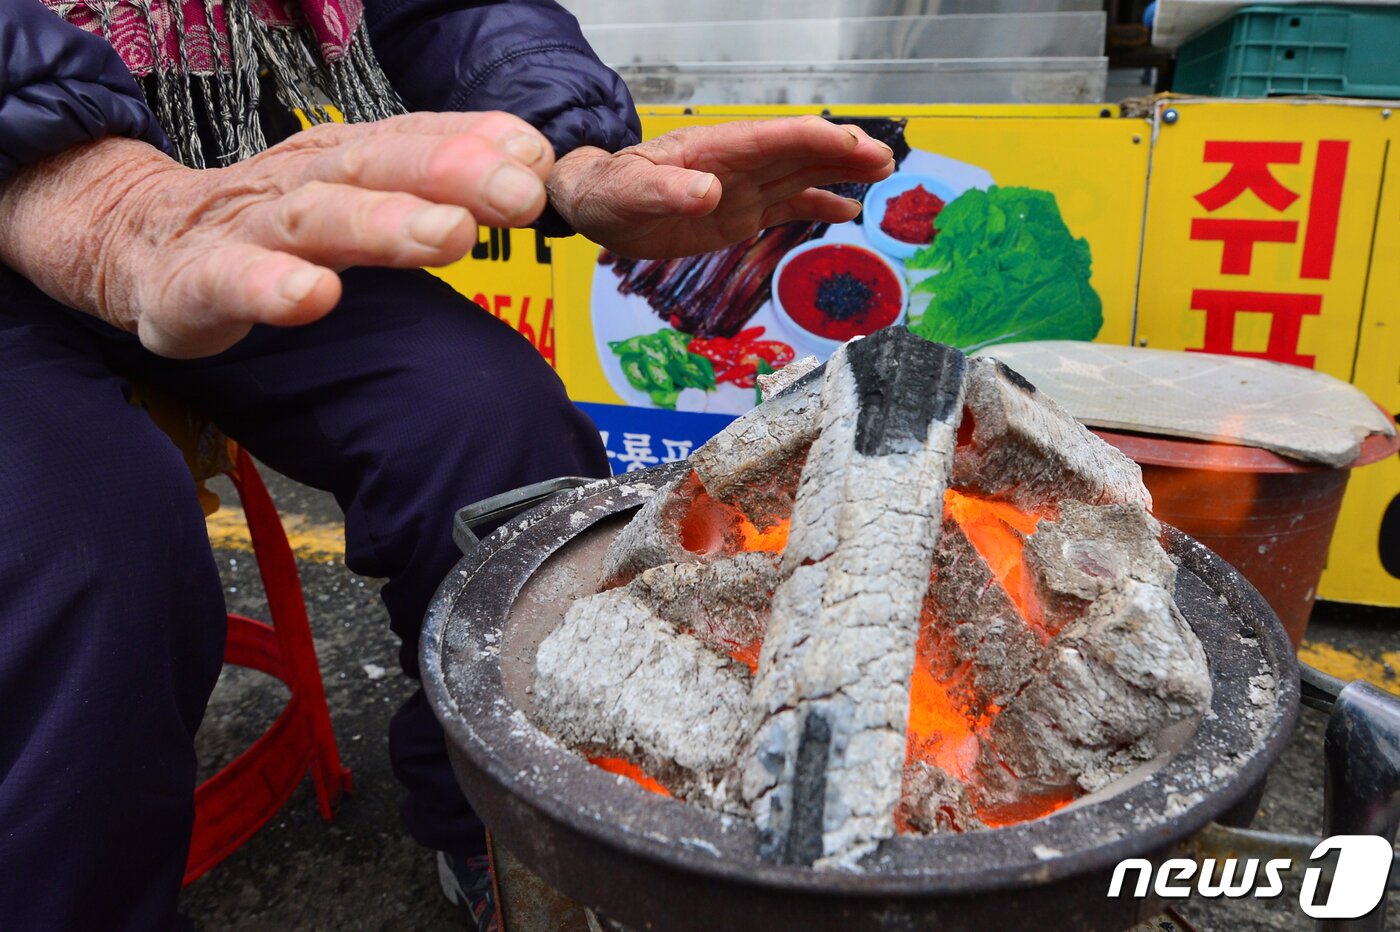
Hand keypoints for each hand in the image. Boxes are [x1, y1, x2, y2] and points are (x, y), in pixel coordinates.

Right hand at [0, 111, 553, 357]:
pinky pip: (228, 283)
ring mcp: (243, 230)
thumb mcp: (353, 191)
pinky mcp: (189, 283)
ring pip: (315, 220)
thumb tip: (530, 166)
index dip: (475, 143)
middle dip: (450, 174)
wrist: (138, 237)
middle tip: (518, 192)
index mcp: (342, 161)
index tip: (537, 155)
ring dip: (383, 225)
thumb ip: (432, 182)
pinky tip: (311, 299)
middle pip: (376, 168)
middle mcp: (299, 182)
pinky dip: (268, 289)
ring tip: (447, 235)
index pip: (413, 139)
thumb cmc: (267, 220)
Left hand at [545, 116, 894, 258]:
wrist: (598, 206)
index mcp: (715, 150)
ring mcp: (742, 187)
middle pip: (799, 152)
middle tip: (884, 158)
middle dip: (843, 152)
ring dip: (841, 171)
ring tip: (882, 170)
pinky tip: (848, 209)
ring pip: (801, 174)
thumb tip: (708, 193)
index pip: (774, 138)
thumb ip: (666, 192)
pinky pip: (787, 206)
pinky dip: (818, 206)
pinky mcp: (740, 214)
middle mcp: (737, 164)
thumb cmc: (609, 192)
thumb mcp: (629, 193)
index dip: (815, 139)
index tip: (851, 143)